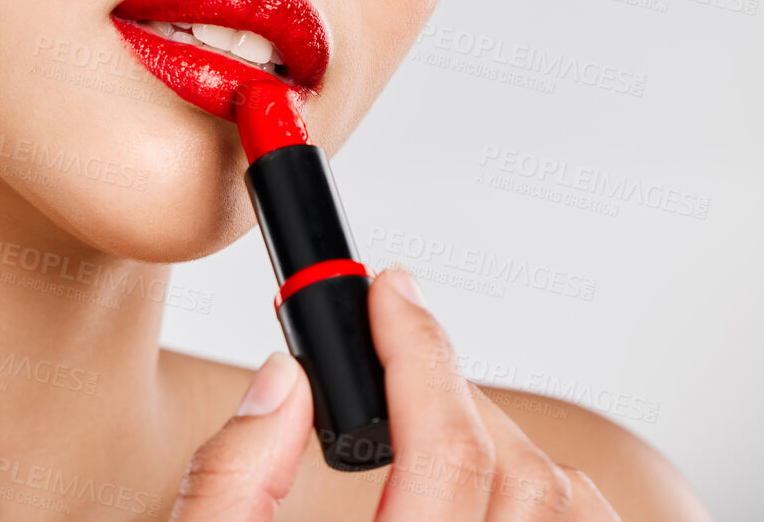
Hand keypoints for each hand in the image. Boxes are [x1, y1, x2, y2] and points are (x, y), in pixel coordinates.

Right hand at [169, 267, 621, 519]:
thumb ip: (230, 476)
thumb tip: (285, 382)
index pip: (446, 451)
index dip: (418, 350)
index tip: (388, 295)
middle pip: (513, 474)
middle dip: (451, 385)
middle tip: (393, 348)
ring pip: (565, 514)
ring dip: (506, 441)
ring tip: (435, 412)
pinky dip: (544, 499)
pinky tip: (486, 480)